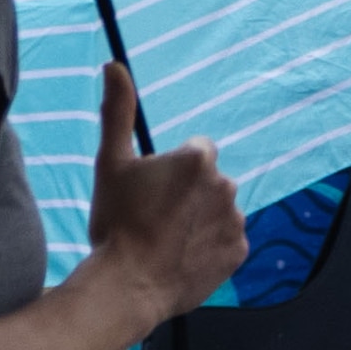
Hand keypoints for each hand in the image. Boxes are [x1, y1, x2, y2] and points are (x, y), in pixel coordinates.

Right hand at [87, 65, 244, 323]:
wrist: (128, 285)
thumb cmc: (116, 222)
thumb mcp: (110, 163)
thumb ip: (117, 111)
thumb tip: (114, 64)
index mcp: (198, 158)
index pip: (194, 152)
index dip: (171, 172)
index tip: (151, 193)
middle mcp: (226, 185)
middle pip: (207, 182)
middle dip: (187, 195)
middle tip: (155, 219)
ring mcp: (236, 220)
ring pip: (217, 212)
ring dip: (199, 221)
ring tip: (167, 241)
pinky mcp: (240, 252)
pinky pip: (226, 242)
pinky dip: (209, 248)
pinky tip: (182, 258)